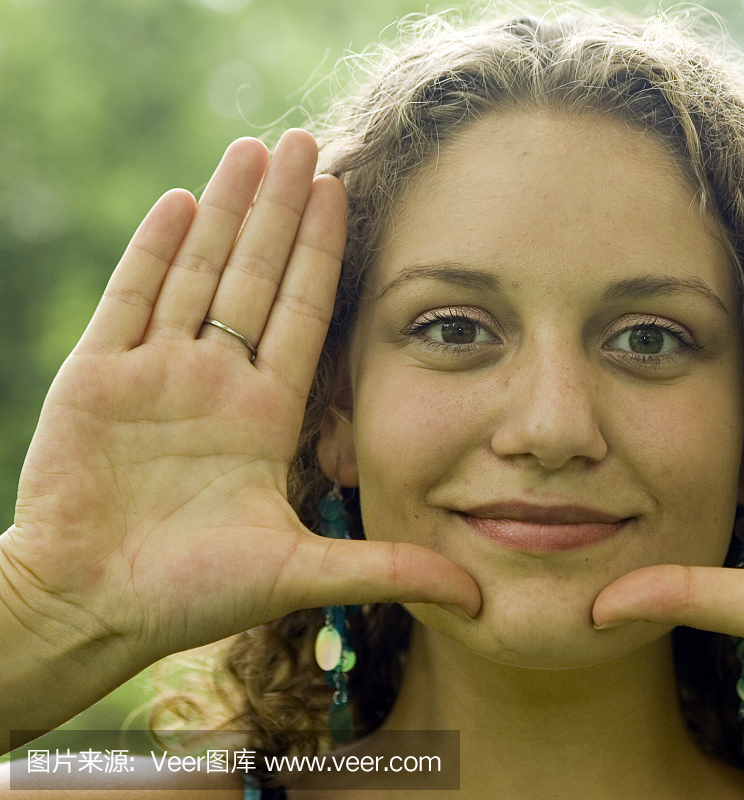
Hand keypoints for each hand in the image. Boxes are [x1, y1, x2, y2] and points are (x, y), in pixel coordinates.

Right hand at [1, 131, 478, 670]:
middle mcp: (216, 383)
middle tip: (305, 140)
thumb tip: (478, 596)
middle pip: (255, 277)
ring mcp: (156, 374)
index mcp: (265, 416)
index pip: (303, 314)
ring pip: (197, 273)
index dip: (322, 255)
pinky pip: (130, 300)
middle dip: (280, 210)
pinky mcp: (98, 378)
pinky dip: (153, 252)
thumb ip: (388, 570)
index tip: (345, 194)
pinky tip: (181, 200)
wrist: (91, 611)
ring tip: (252, 148)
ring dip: (224, 211)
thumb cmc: (191, 597)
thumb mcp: (304, 573)